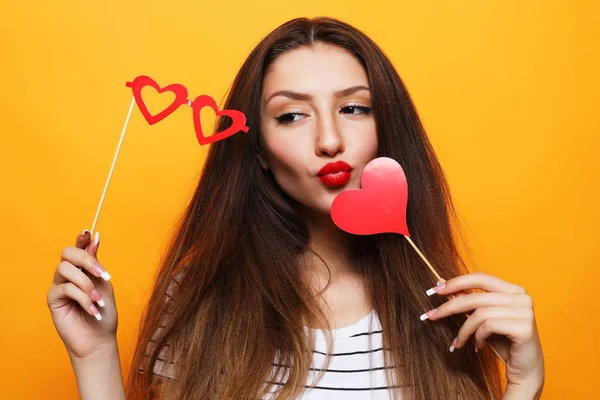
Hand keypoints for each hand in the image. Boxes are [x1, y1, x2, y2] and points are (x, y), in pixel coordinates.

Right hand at [47, 230, 118, 359]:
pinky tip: (93, 310)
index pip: (78, 248)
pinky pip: (66, 289)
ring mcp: (59, 286)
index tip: (88, 232)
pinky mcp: (53, 300)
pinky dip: (83, 298)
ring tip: (98, 300)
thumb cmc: (104, 312)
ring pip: (65, 270)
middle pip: (68, 253)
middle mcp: (69, 274)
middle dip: (86, 260)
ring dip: (86, 284)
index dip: (81, 238)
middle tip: (102, 274)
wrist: (99, 339)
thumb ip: (96, 263)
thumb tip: (95, 238)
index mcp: (83, 269)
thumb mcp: (103, 284)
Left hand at [420, 272, 544, 394]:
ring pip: (479, 313)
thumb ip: (468, 301)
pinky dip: (476, 337)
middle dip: (450, 307)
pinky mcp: (524, 327)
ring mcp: (525, 311)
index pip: (481, 278)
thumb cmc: (504, 343)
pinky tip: (478, 346)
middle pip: (476, 296)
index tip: (435, 290)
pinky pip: (487, 326)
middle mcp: (522, 297)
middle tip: (431, 316)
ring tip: (459, 341)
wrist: (525, 371)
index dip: (457, 282)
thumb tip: (442, 285)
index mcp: (514, 290)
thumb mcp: (482, 320)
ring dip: (464, 330)